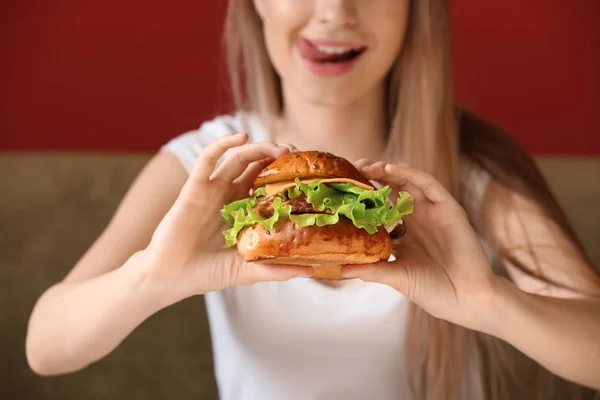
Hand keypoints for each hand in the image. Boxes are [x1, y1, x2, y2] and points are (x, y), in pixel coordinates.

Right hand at [142, 133, 311, 297]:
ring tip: (279, 148)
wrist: (170, 278)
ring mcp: (213, 189)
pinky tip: (240, 137)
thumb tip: (311, 270)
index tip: (308, 172)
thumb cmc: (206, 273)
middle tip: (296, 155)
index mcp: (245, 211)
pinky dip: (222, 143)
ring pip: (238, 158)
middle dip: (278, 155)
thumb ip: (277, 270)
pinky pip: (207, 159)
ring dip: (259, 148)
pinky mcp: (194, 187)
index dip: (287, 174)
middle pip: (257, 165)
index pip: (269, 183)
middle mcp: (231, 195)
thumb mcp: (248, 271)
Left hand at [342, 161, 499, 330]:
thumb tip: (341, 269)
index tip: (342, 190)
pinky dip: (410, 174)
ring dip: (387, 171)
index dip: (362, 196)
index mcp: (403, 232)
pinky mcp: (448, 208)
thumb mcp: (396, 277)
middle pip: (390, 189)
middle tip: (351, 169)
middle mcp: (416, 218)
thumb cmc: (434, 290)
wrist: (467, 300)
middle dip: (371, 177)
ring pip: (407, 181)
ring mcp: (432, 212)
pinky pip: (428, 185)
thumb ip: (371, 270)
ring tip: (367, 166)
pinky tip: (391, 170)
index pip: (379, 207)